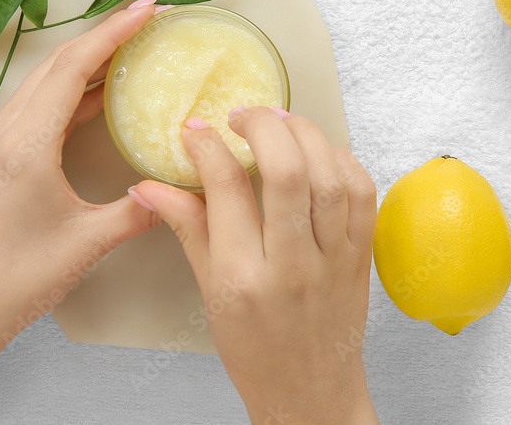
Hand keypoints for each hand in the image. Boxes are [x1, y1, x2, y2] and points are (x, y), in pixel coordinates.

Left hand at [0, 1, 160, 423]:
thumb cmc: (20, 278)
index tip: (148, 8)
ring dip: (88, 56)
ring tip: (132, 42)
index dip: (113, 33)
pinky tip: (104, 88)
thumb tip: (184, 185)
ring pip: (47, 79)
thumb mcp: (88, 242)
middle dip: (104, 34)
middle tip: (149, 16)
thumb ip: (139, 209)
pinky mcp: (0, 151)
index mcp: (25, 143)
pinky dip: (74, 86)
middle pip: (58, 63)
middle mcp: (6, 129)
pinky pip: (41, 102)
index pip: (73, 68)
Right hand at [134, 107, 378, 424]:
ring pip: (330, 175)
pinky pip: (363, 193)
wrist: (310, 394)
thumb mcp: (209, 292)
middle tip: (242, 115)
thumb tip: (148, 187)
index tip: (196, 129)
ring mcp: (333, 259)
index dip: (207, 146)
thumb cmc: (256, 350)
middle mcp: (292, 265)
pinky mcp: (361, 255)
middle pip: (287, 172)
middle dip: (263, 126)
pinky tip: (319, 152)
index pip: (225, 190)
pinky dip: (343, 160)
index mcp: (242, 278)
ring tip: (280, 122)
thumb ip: (186, 228)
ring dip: (304, 134)